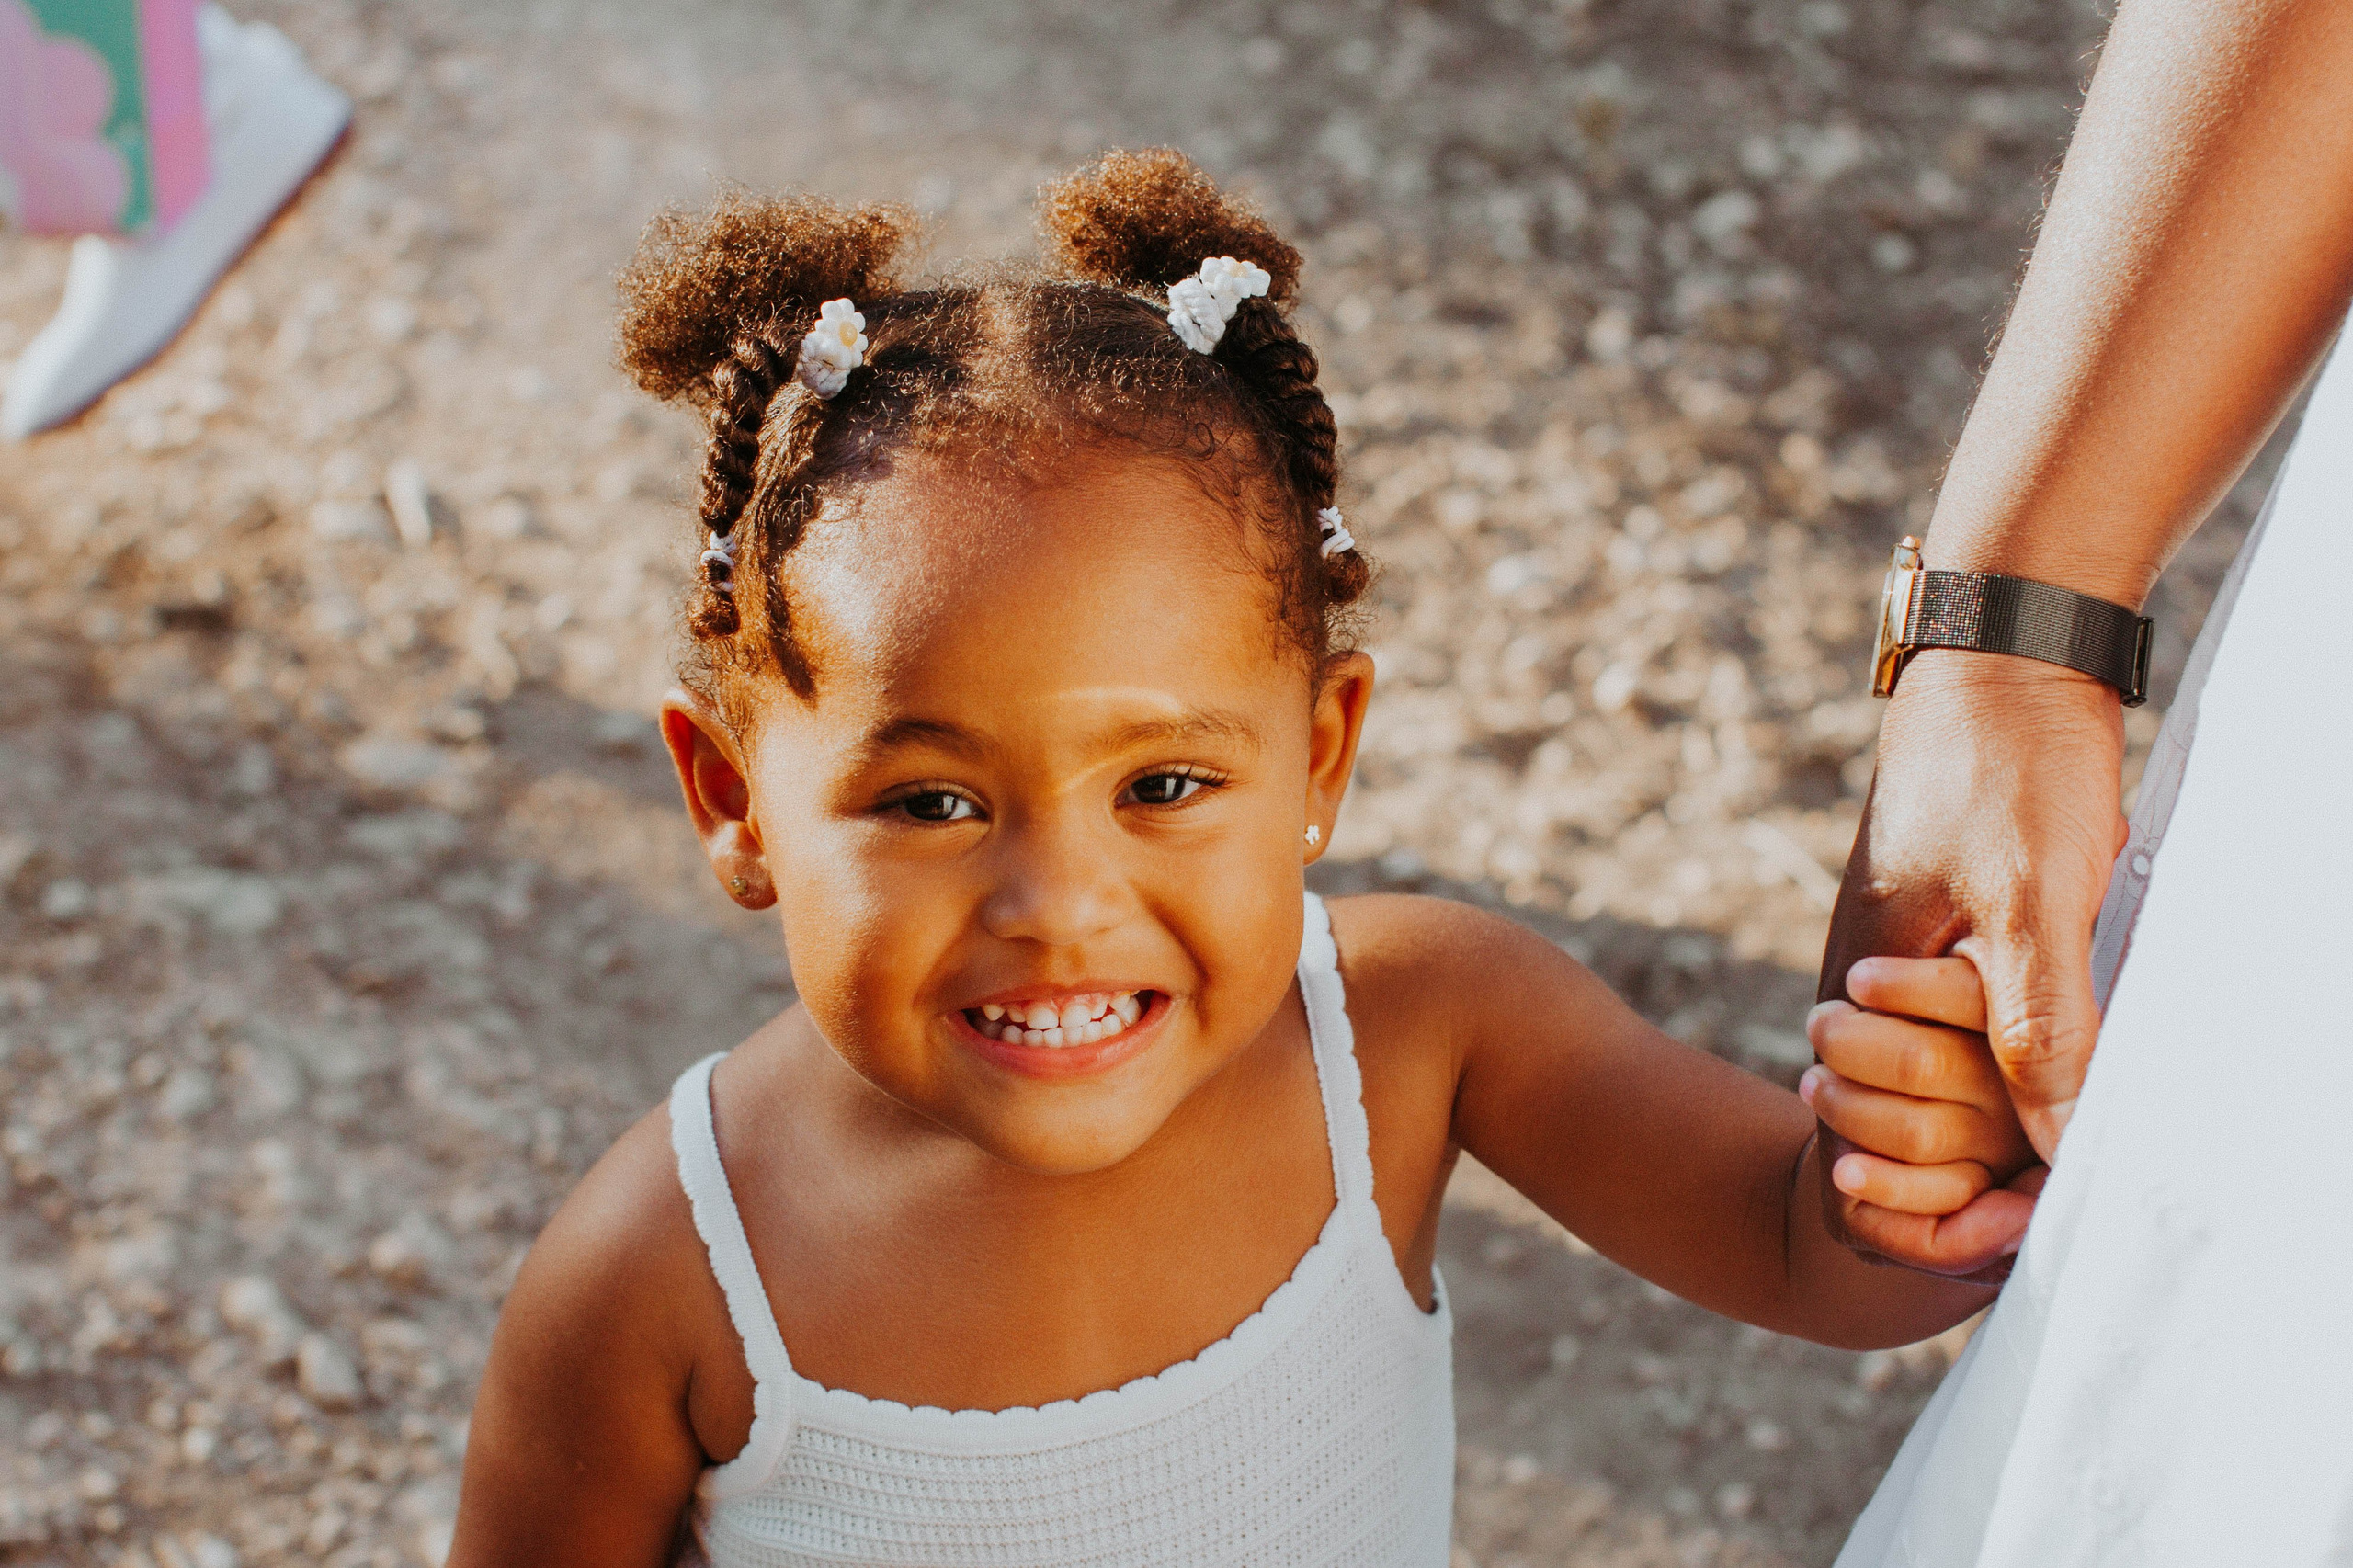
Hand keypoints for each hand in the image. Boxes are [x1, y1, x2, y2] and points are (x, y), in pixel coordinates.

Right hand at [1814, 651, 2122, 1274]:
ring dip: (2008, 1115)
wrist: (2007, 650)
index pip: (1867, 1141)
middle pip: (1904, 1125)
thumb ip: (2037, 1027)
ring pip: (1951, 1083)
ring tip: (2081, 1121)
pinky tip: (2082, 1049)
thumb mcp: (2033, 899)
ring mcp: (1906, 960)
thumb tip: (2057, 1153)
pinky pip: (1978, 1032)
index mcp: (1859, 987)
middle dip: (1972, 1167)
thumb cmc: (2010, 764)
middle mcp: (1868, 985)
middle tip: (2053, 1173)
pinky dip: (2025, 1061)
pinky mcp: (1949, 937)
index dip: (1933, 1202)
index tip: (2017, 1218)